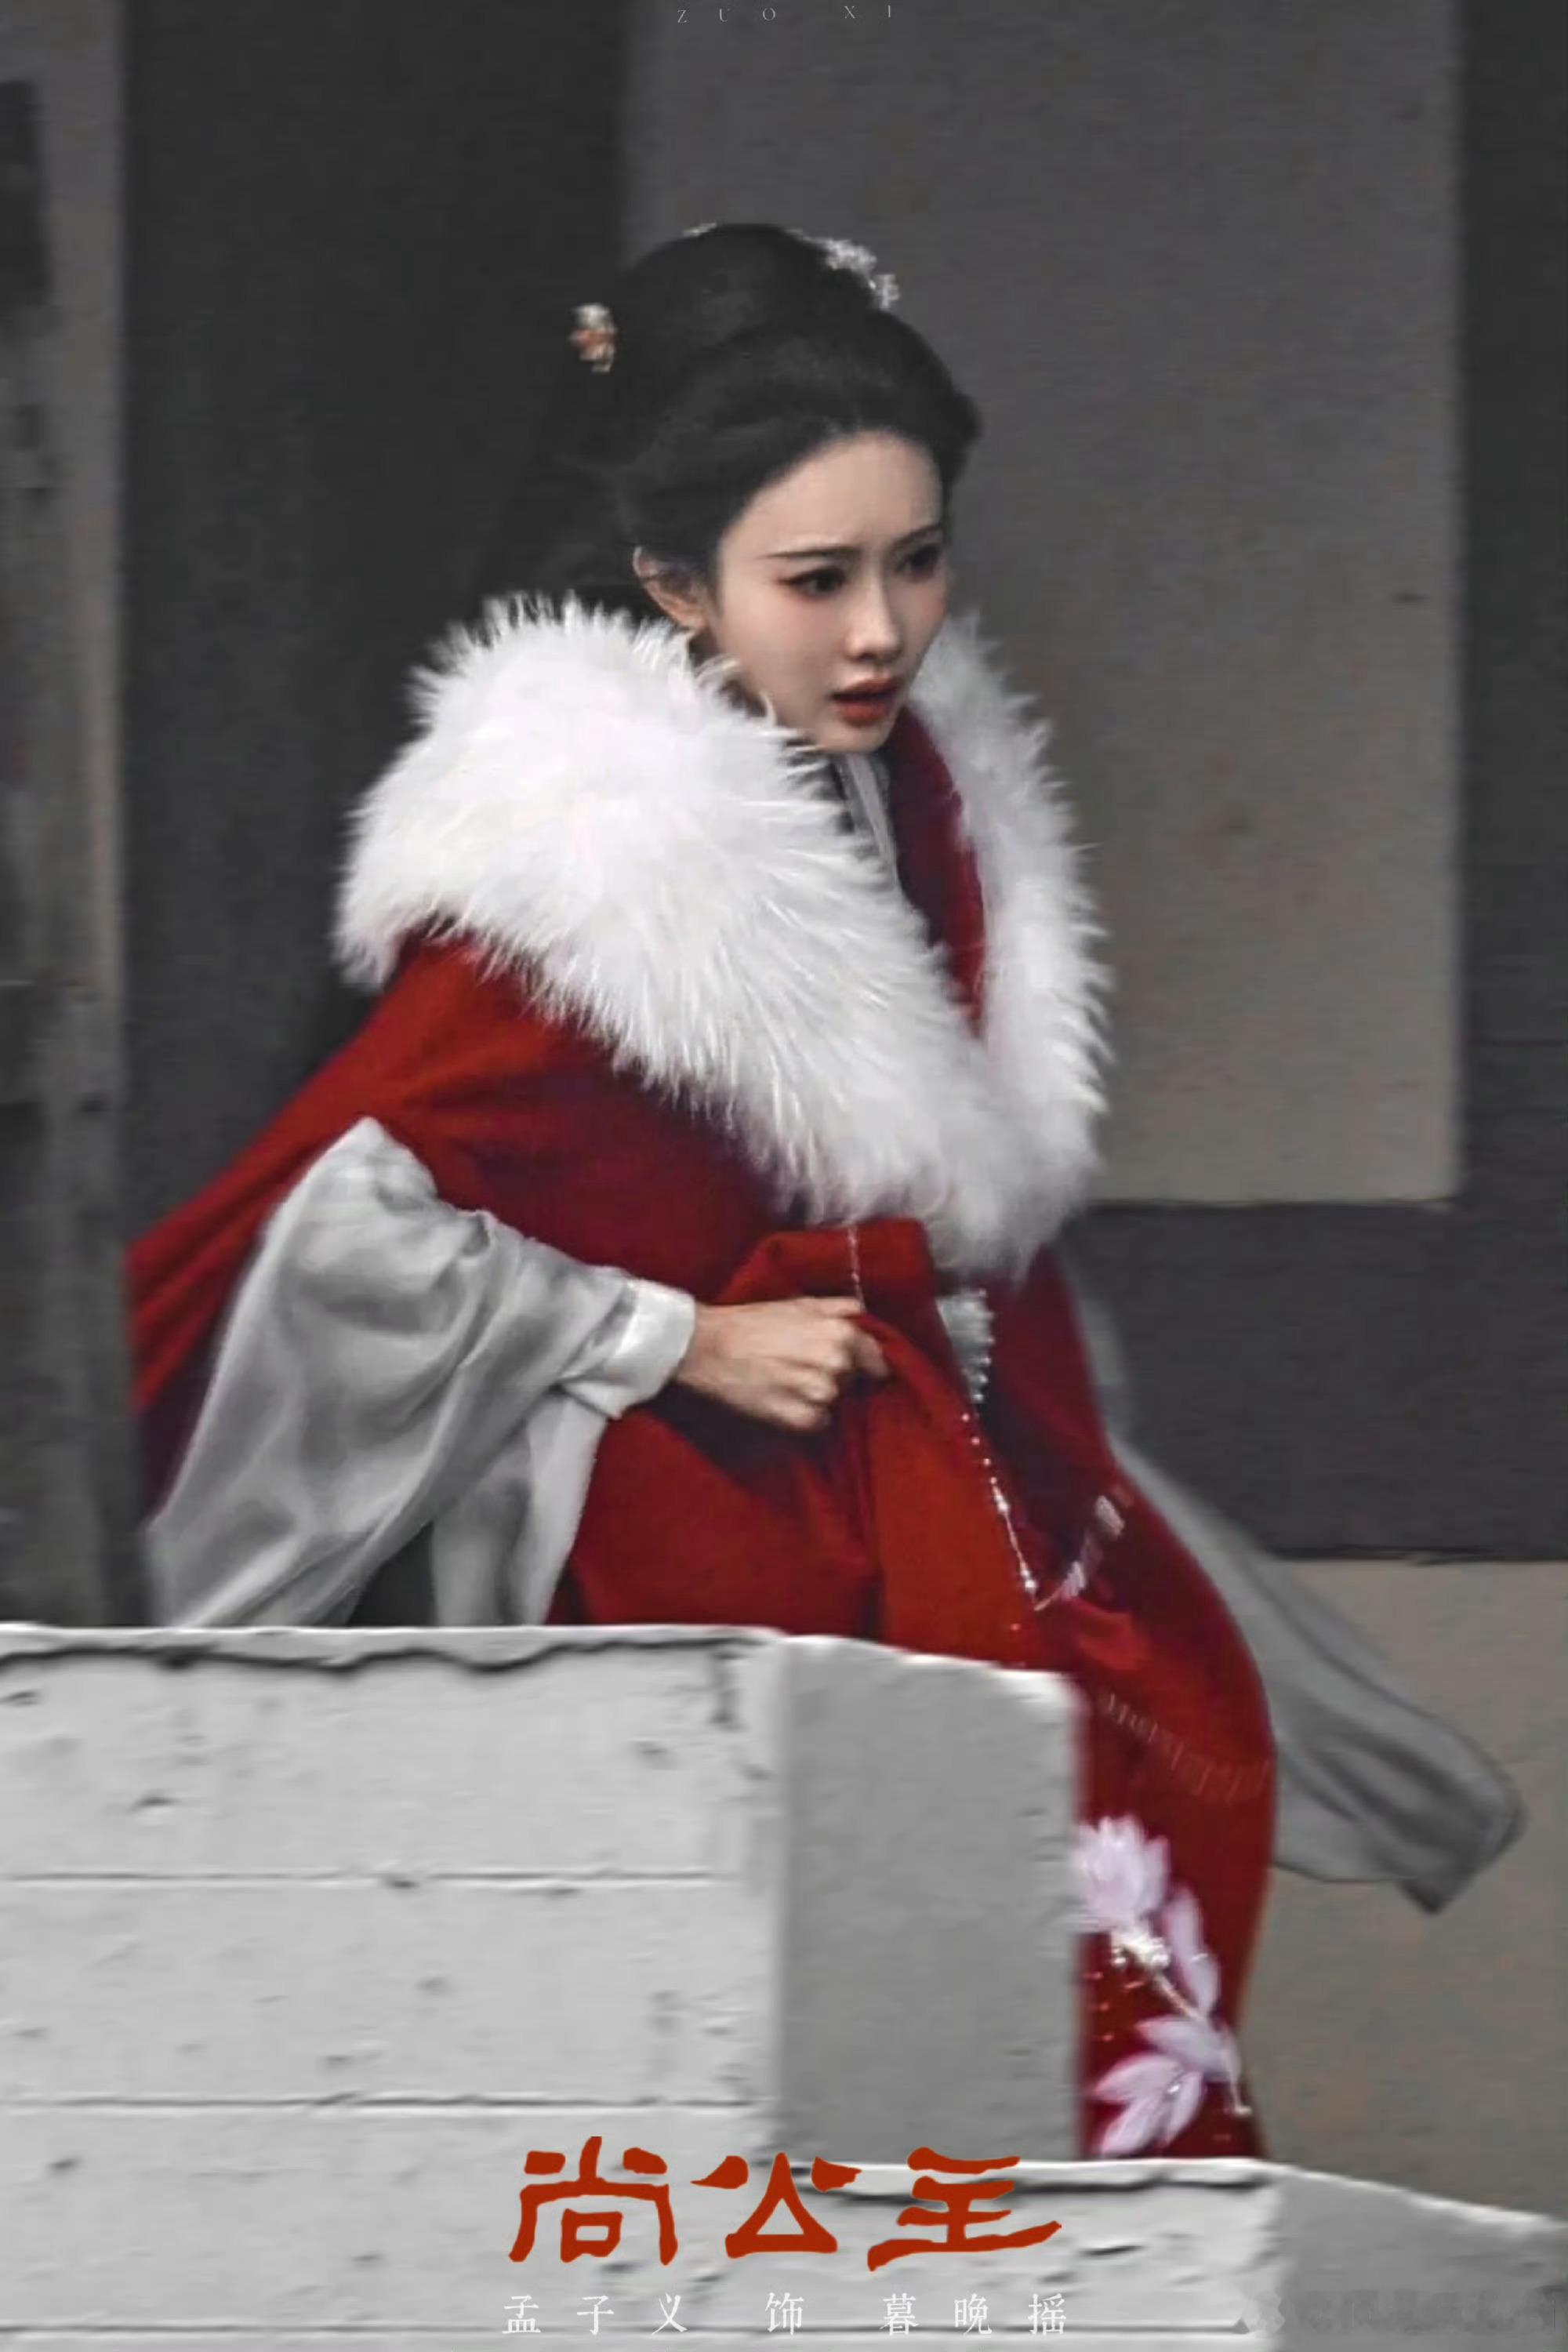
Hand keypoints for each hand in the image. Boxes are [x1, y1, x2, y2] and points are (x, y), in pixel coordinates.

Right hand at [671, 1295, 890, 1431]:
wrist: (708, 1347)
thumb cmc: (751, 1321)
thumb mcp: (799, 1304)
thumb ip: (838, 1308)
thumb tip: (862, 1315)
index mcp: (842, 1333)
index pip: (875, 1359)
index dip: (864, 1363)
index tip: (852, 1367)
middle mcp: (837, 1365)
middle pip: (852, 1381)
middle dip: (835, 1377)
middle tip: (801, 1367)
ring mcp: (819, 1395)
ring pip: (834, 1403)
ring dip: (817, 1398)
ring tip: (787, 1383)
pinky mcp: (799, 1419)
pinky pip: (817, 1423)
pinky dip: (803, 1417)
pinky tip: (781, 1400)